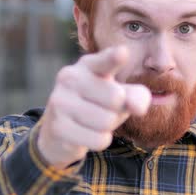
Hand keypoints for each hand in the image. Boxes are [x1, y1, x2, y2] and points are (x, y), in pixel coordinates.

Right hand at [37, 46, 150, 168]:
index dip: (115, 58)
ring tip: (93, 122)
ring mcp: (60, 101)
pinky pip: (99, 140)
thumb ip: (136, 96)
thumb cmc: (98, 104)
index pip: (105, 61)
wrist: (58, 129)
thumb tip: (138, 108)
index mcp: (89, 64)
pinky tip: (85, 134)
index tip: (123, 53)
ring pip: (107, 121)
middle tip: (103, 109)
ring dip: (108, 127)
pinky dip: (100, 141)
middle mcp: (70, 77)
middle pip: (116, 99)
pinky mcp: (57, 126)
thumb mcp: (121, 95)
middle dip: (117, 111)